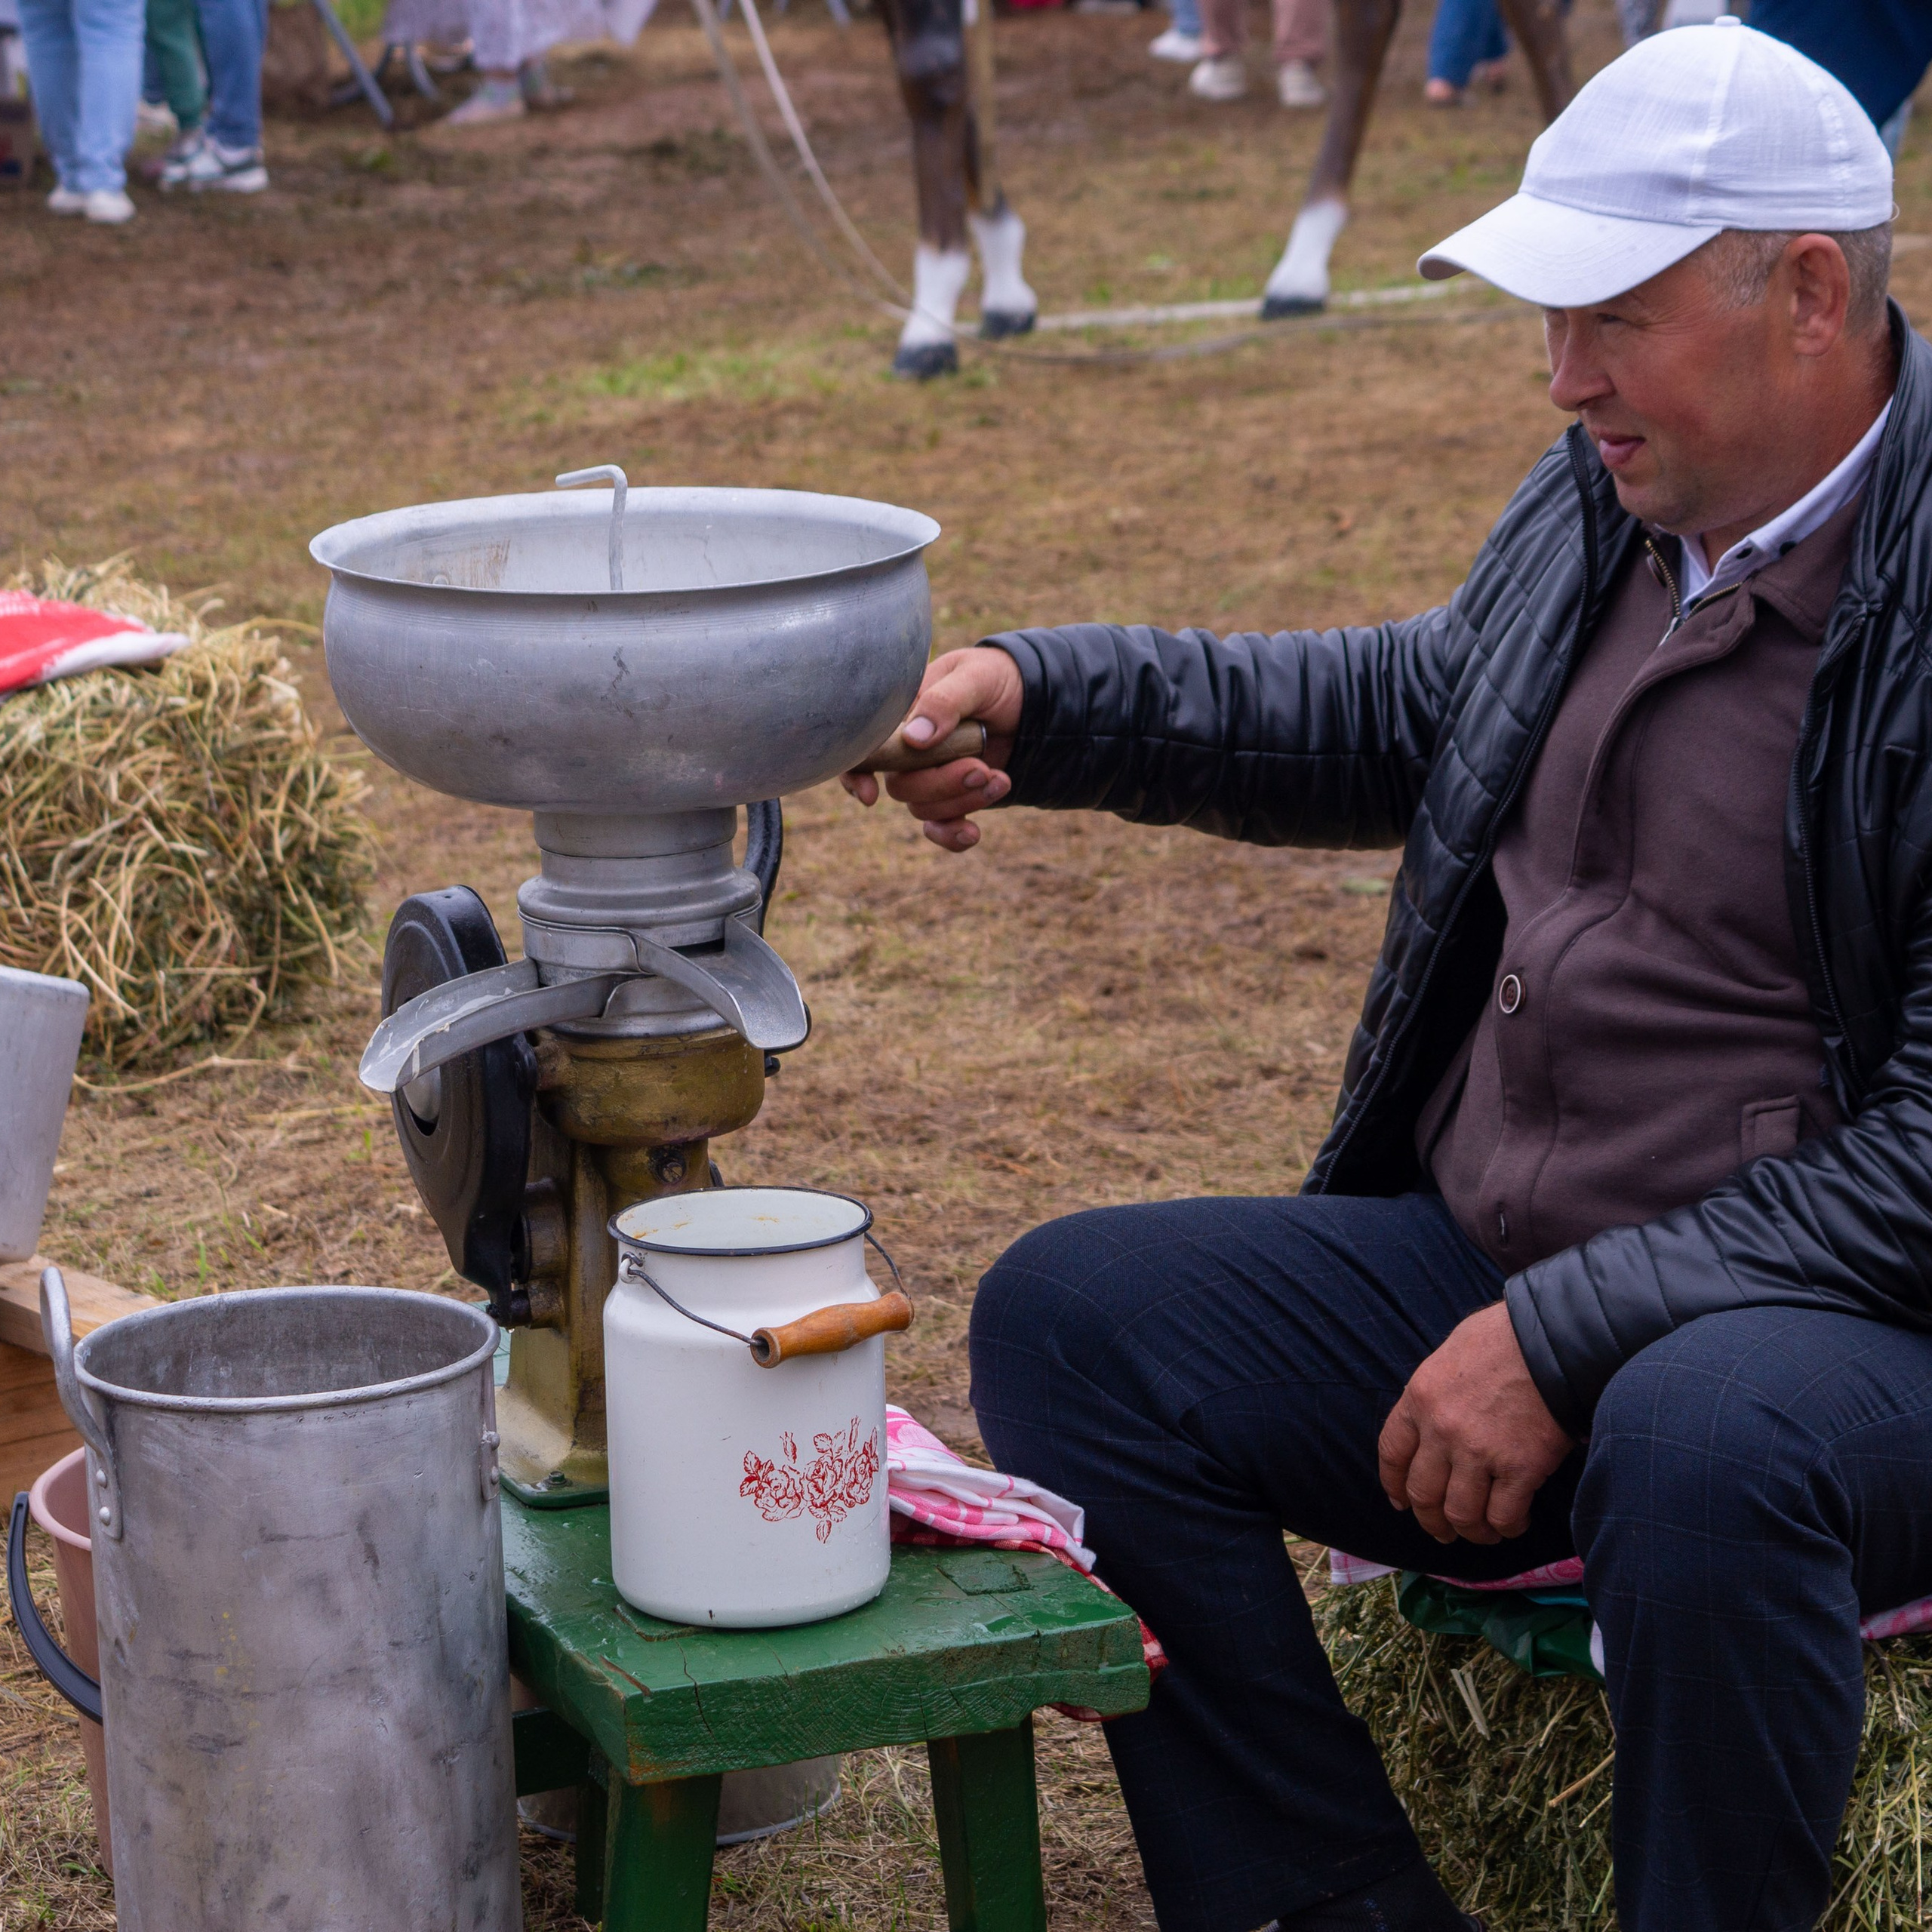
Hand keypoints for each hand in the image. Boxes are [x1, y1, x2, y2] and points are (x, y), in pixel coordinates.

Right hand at [841, 647, 1023, 852]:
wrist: (1033, 702)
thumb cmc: (994, 678)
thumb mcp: (975, 677)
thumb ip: (945, 702)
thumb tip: (913, 739)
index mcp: (901, 715)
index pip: (863, 748)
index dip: (856, 775)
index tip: (870, 796)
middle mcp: (908, 750)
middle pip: (901, 786)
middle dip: (941, 784)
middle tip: (980, 769)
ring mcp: (930, 777)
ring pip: (924, 808)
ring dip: (963, 801)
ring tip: (999, 778)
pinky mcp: (953, 798)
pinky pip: (941, 828)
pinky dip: (953, 836)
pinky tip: (973, 833)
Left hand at [1377, 1301, 1572, 1544]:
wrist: (1554, 1340)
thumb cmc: (1505, 1339)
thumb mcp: (1450, 1355)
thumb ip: (1437, 1394)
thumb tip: (1434, 1422)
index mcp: (1420, 1398)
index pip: (1393, 1453)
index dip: (1394, 1484)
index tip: (1401, 1502)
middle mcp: (1442, 1430)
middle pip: (1423, 1494)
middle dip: (1431, 1521)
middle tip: (1444, 1530)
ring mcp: (1479, 1452)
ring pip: (1461, 1514)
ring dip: (1471, 1532)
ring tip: (1484, 1533)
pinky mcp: (1520, 1469)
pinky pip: (1504, 1516)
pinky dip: (1507, 1528)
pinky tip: (1515, 1523)